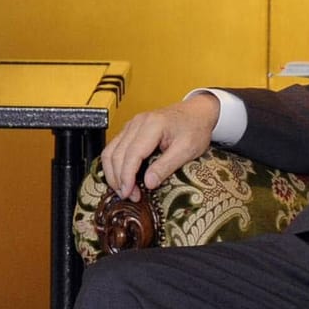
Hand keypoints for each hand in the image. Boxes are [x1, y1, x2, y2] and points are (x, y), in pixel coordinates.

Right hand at [100, 94, 220, 200]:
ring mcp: (132, 125)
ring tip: (123, 189)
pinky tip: (121, 177)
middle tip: (128, 195)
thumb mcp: (187, 150)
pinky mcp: (130, 130)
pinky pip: (114, 148)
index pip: (131, 154)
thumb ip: (166, 166)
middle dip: (119, 178)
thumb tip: (148, 183)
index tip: (129, 193)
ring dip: (112, 173)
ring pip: (110, 151)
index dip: (127, 176)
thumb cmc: (195, 127)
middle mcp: (137, 123)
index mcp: (152, 125)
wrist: (197, 112)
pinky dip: (114, 164)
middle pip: (116, 153)